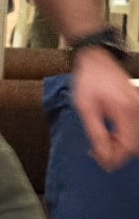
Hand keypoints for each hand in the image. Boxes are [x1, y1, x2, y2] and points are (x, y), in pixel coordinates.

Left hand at [71, 47, 138, 169]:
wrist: (96, 60)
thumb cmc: (88, 81)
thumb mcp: (86, 109)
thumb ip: (96, 133)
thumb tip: (102, 154)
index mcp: (126, 110)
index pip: (128, 146)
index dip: (114, 158)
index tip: (97, 158)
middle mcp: (137, 110)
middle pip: (134, 145)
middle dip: (116, 153)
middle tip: (96, 152)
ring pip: (135, 140)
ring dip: (119, 147)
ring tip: (100, 144)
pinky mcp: (137, 106)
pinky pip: (134, 130)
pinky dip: (123, 138)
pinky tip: (109, 136)